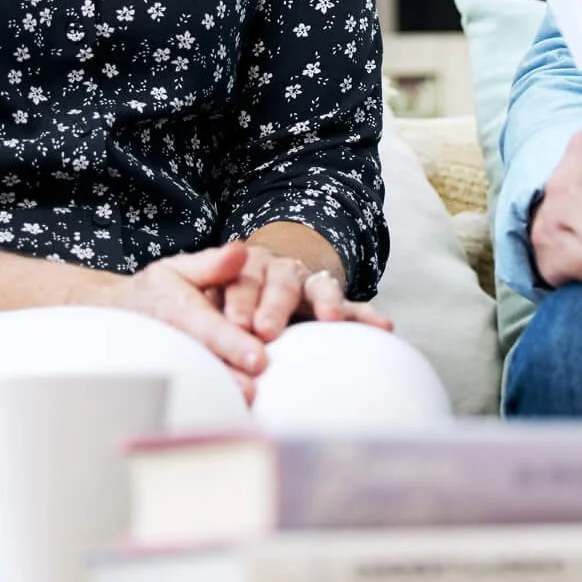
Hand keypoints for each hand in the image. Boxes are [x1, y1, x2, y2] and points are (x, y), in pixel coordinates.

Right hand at [105, 241, 270, 398]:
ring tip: (241, 407)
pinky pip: (178, 393)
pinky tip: (221, 414)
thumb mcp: (178, 268)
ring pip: (188, 381)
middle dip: (225, 378)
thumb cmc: (155, 291)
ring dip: (214, 396)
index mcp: (176, 308)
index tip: (259, 359)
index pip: (208, 328)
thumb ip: (213, 264)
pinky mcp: (157, 381)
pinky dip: (199, 404)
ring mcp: (159, 363)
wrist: (109, 316)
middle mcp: (167, 338)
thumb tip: (242, 252)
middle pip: (199, 361)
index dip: (231, 343)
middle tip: (252, 392)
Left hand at [219, 244, 393, 340]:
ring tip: (330, 317)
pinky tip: (383, 326)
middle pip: (281, 284)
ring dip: (326, 301)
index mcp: (246, 266)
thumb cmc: (214, 294)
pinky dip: (365, 315)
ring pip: (318, 289)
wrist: (243, 285)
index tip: (239, 323)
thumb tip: (233, 250)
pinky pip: (349, 308)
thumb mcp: (198, 277)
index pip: (244, 279)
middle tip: (268, 331)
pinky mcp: (327, 306)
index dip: (242, 300)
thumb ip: (209, 267)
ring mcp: (306, 287)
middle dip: (276, 306)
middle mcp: (280, 271)